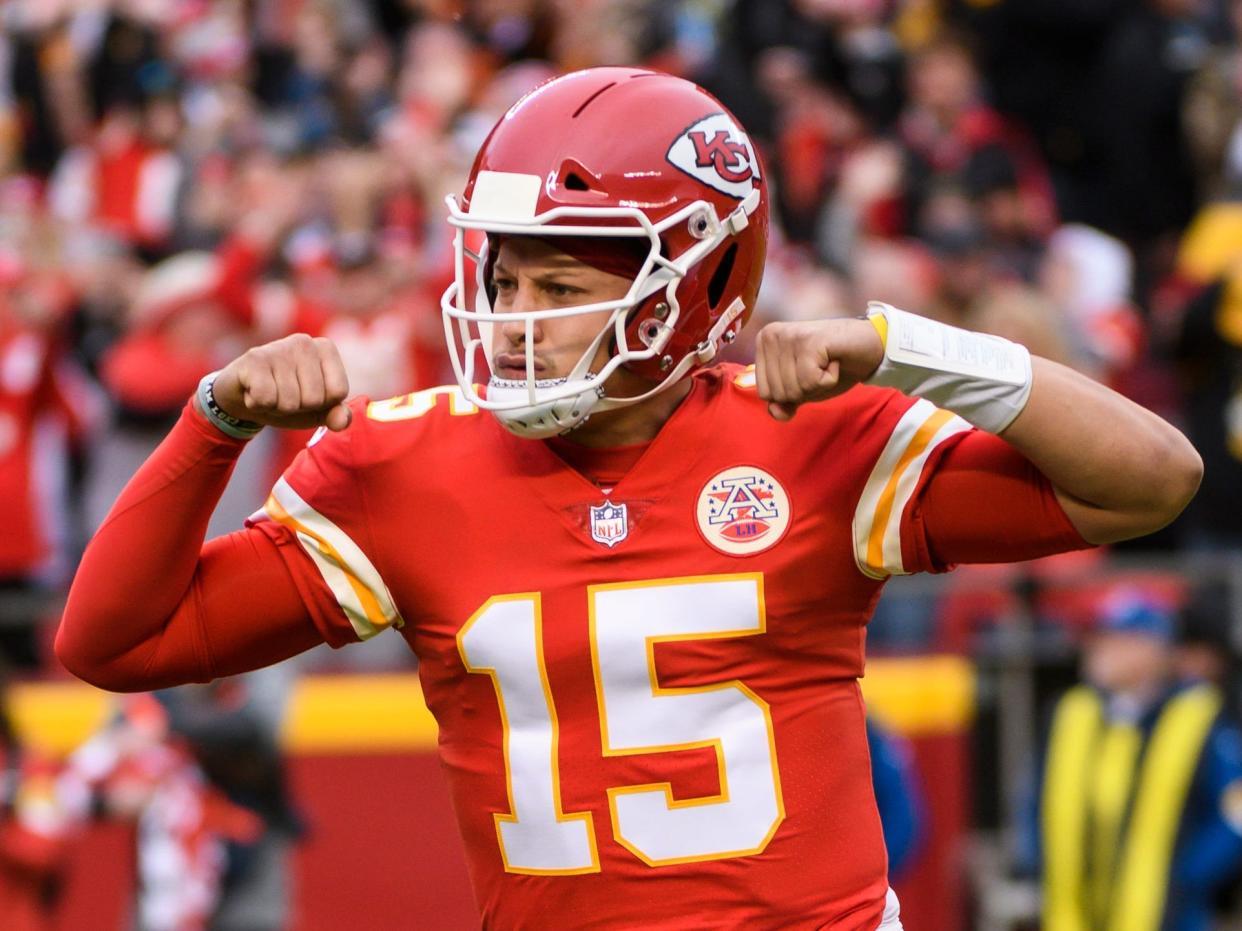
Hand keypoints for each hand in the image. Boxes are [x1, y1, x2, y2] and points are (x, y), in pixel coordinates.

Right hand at [212, 334, 351, 430]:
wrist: (241, 396)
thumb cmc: (286, 399)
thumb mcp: (317, 411)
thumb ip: (337, 416)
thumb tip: (342, 421)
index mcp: (326, 349)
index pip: (338, 392)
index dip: (321, 404)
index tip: (306, 394)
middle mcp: (305, 342)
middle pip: (314, 399)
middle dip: (297, 407)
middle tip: (282, 394)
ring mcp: (279, 347)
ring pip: (289, 402)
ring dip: (276, 407)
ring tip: (268, 392)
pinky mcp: (254, 358)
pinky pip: (266, 399)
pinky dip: (258, 404)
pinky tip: (252, 390)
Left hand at [755, 317, 883, 420]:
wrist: (869, 345)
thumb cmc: (833, 365)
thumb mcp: (803, 389)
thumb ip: (784, 402)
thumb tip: (775, 413)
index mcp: (764, 342)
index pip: (764, 393)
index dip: (792, 393)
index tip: (808, 371)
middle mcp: (771, 335)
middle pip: (778, 394)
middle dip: (805, 390)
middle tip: (820, 367)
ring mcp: (789, 336)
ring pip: (794, 389)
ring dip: (818, 384)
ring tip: (827, 363)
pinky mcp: (808, 341)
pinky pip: (811, 382)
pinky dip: (829, 380)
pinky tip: (834, 361)